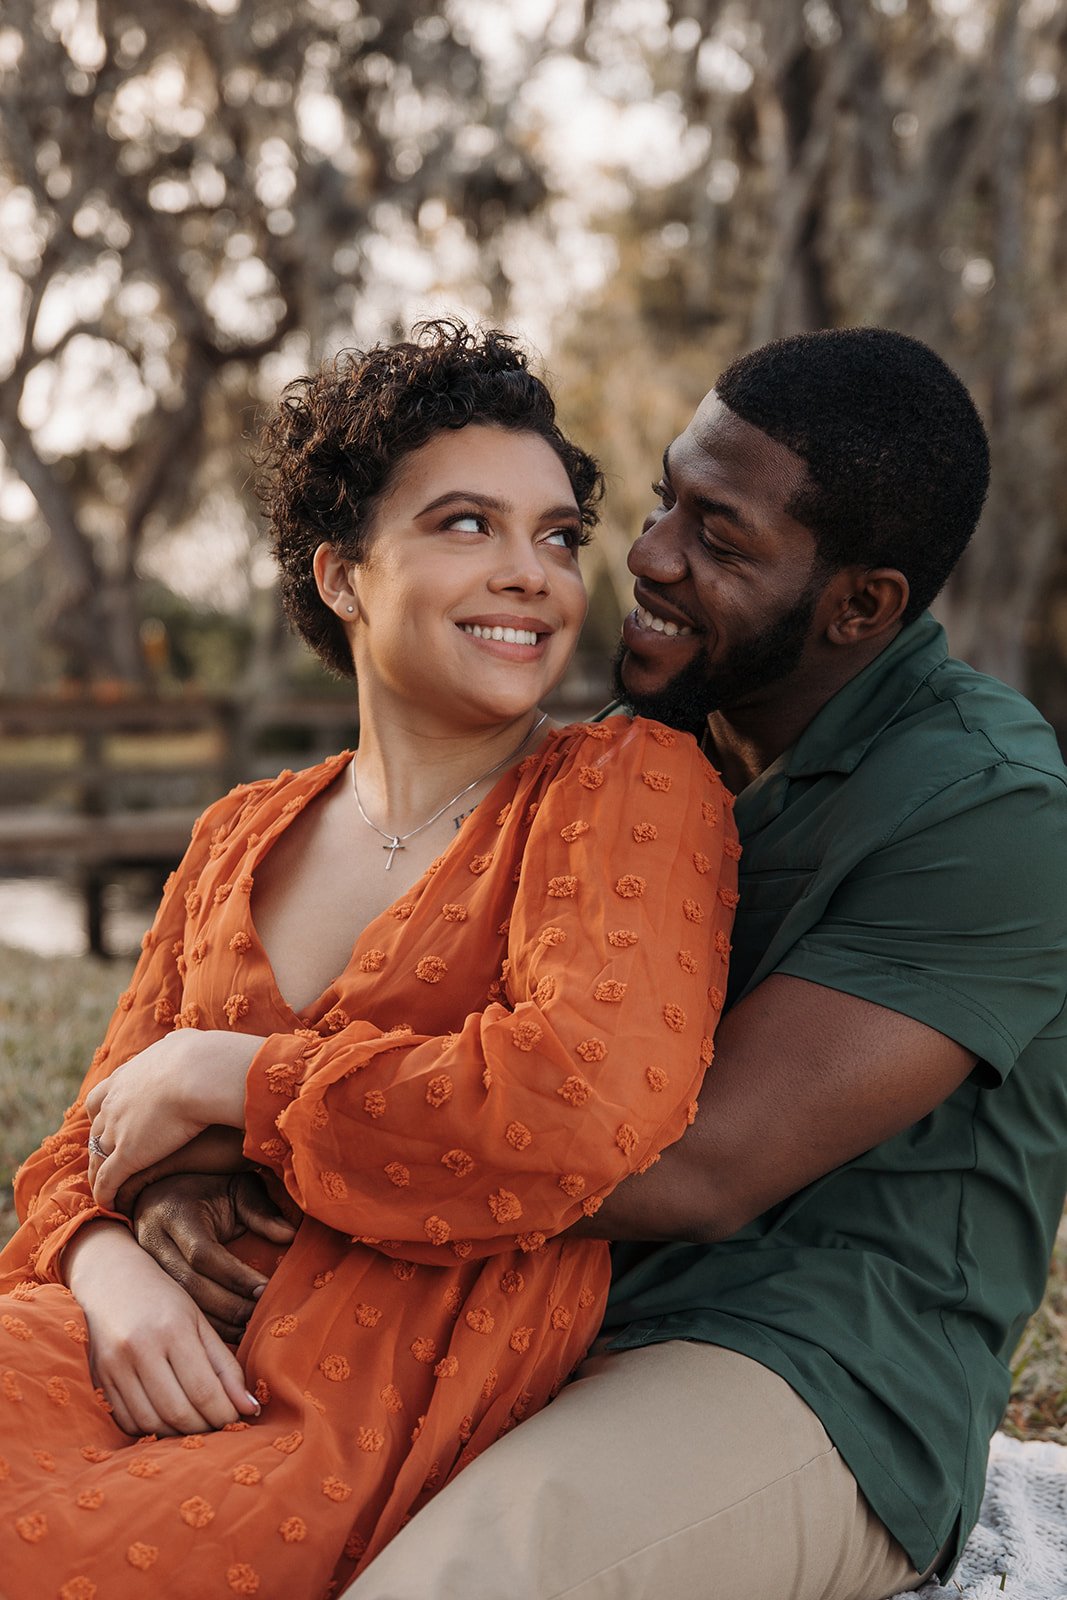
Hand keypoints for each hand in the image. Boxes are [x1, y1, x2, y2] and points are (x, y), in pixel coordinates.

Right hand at [65, 1221, 262, 1435]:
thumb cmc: (164, 1300)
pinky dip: (151, 1430)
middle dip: (205, 1428)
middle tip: (219, 1426)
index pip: (204, 1390)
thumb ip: (226, 1367)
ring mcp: (114, 1366)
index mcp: (173, 1329)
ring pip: (151, 1423)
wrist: (110, 1278)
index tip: (239, 1419)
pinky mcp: (98, 1379)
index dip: (225, 1414)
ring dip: (178, 1434)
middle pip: (178, 1412)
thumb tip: (250, 1408)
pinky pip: (127, 1422)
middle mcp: (140, 1349)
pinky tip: (166, 1418)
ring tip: (195, 1423)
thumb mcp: (200, 1323)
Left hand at [85, 1029, 264, 1209]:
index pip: (101, 1099)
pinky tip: (113, 1206)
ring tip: (110, 1191)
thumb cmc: (207, 1059)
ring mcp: (118, 1129)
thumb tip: (177, 1039)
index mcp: (128, 1076)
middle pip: (96, 1129)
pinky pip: (107, 1180)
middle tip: (109, 1161)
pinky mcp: (127, 1155)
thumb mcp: (186, 1043)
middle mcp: (115, 1102)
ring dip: (100, 1175)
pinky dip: (106, 1194)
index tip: (113, 1125)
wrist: (205, 1073)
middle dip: (100, 1146)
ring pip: (98, 1158)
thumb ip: (178, 1044)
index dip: (105, 1114)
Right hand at [135, 1172, 298, 1342]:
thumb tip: (288, 1235)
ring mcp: (144, 1264)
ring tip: (248, 1328)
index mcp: (175, 1212)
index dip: (235, 1276)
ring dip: (216, 1322)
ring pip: (179, 1303)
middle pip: (189, 1285)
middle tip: (258, 1316)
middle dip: (228, 1305)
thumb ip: (260, 1211)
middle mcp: (153, 1240)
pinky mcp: (146, 1283)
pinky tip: (228, 1331)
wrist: (161, 1191)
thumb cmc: (207, 1188)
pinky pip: (175, 1309)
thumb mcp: (235, 1188)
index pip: (203, 1253)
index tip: (265, 1289)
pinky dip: (202, 1324)